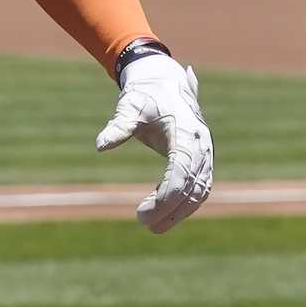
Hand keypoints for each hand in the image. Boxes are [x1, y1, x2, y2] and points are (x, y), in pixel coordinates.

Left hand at [95, 55, 213, 233]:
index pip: (181, 172)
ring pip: (200, 190)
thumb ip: (119, 125)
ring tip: (151, 226)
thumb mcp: (130, 105)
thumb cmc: (146, 94)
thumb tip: (100, 146)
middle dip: (170, 210)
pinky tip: (159, 210)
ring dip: (179, 211)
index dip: (165, 197)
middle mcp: (202, 144)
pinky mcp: (202, 158)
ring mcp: (205, 152)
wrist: (164, 80)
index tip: (142, 213)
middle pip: (193, 186)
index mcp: (187, 131)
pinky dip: (183, 203)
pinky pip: (198, 187)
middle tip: (143, 223)